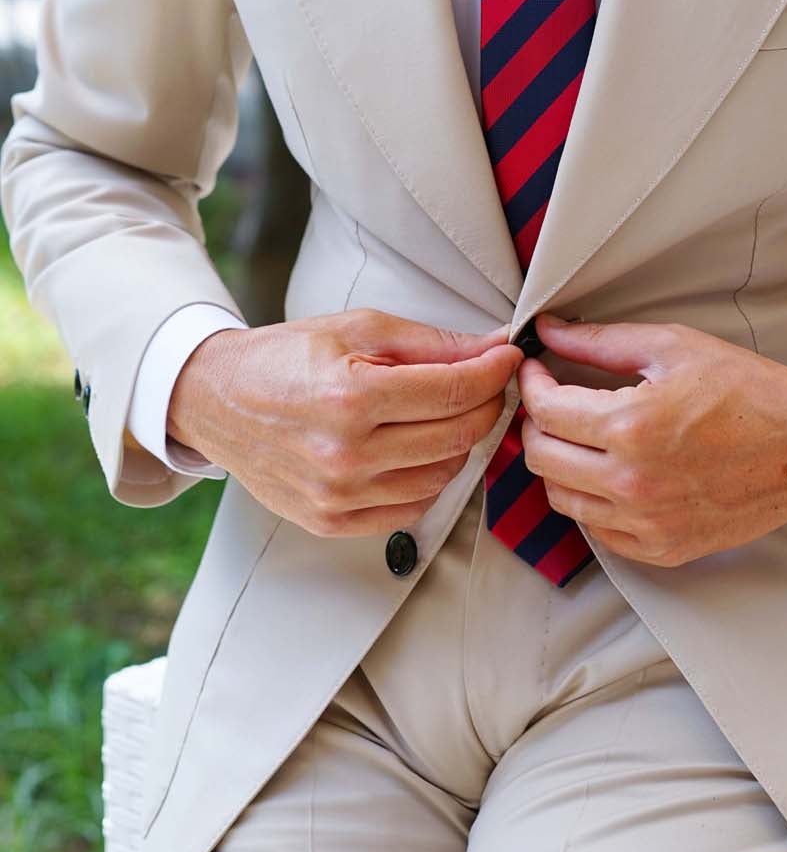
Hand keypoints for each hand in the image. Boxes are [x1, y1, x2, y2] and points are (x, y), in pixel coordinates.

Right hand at [167, 309, 522, 536]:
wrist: (214, 401)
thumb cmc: (284, 359)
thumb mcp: (356, 329)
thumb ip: (430, 342)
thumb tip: (492, 347)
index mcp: (351, 397)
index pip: (455, 390)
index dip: (494, 371)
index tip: (507, 357)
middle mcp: (346, 454)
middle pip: (458, 435)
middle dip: (486, 404)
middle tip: (485, 383)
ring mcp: (338, 495)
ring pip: (444, 475)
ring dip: (459, 443)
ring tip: (446, 414)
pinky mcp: (331, 521)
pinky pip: (413, 508)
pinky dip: (429, 479)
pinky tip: (416, 450)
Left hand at [517, 314, 786, 566]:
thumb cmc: (746, 391)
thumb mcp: (674, 348)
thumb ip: (602, 341)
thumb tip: (549, 332)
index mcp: (631, 427)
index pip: (545, 411)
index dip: (531, 385)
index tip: (536, 372)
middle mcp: (631, 482)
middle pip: (542, 458)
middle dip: (536, 424)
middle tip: (553, 404)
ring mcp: (646, 522)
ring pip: (562, 499)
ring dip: (559, 465)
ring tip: (579, 440)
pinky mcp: (662, 547)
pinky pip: (598, 531)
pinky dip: (591, 502)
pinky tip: (607, 476)